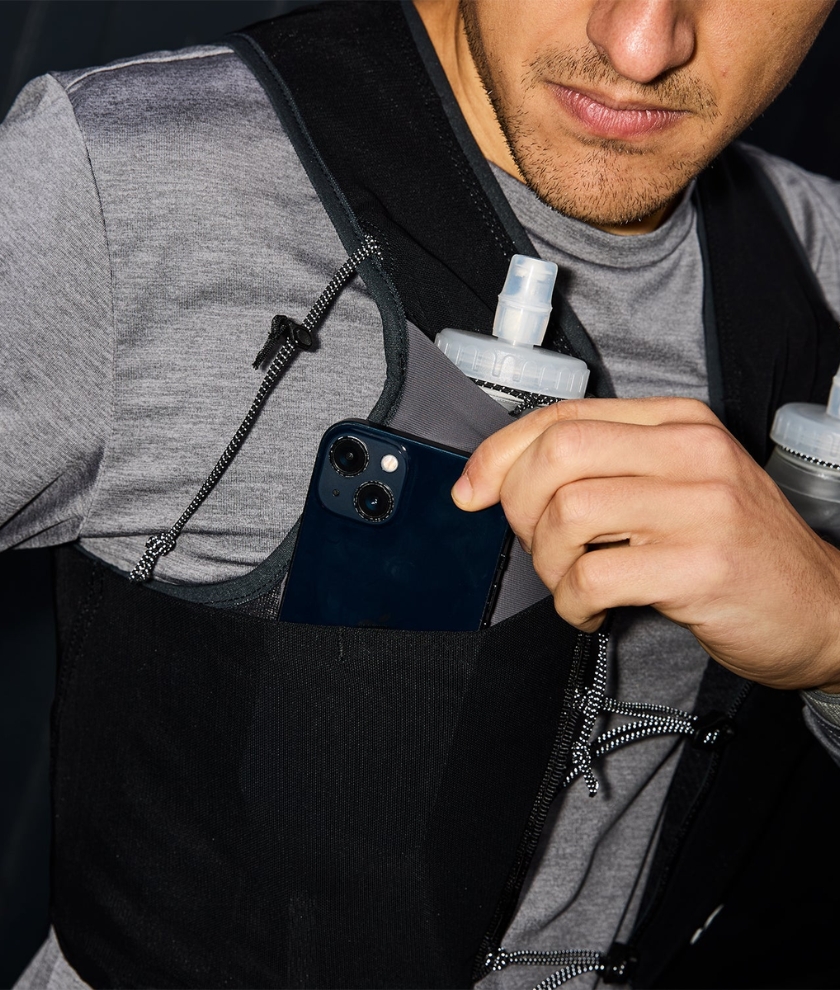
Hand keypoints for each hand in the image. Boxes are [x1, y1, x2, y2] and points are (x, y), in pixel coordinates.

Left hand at [452, 397, 839, 692]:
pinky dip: (572, 602)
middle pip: (556, 455)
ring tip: (573, 583)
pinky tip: (593, 610)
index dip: (499, 453)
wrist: (823, 608)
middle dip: (519, 507)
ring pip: (566, 514)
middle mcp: (691, 452)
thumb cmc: (736, 549)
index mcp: (678, 423)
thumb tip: (500, 479)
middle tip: (540, 544)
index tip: (472, 489)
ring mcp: (701, 506)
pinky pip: (593, 577)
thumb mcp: (677, 485)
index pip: (563, 416)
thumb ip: (603, 470)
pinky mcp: (702, 565)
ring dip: (548, 562)